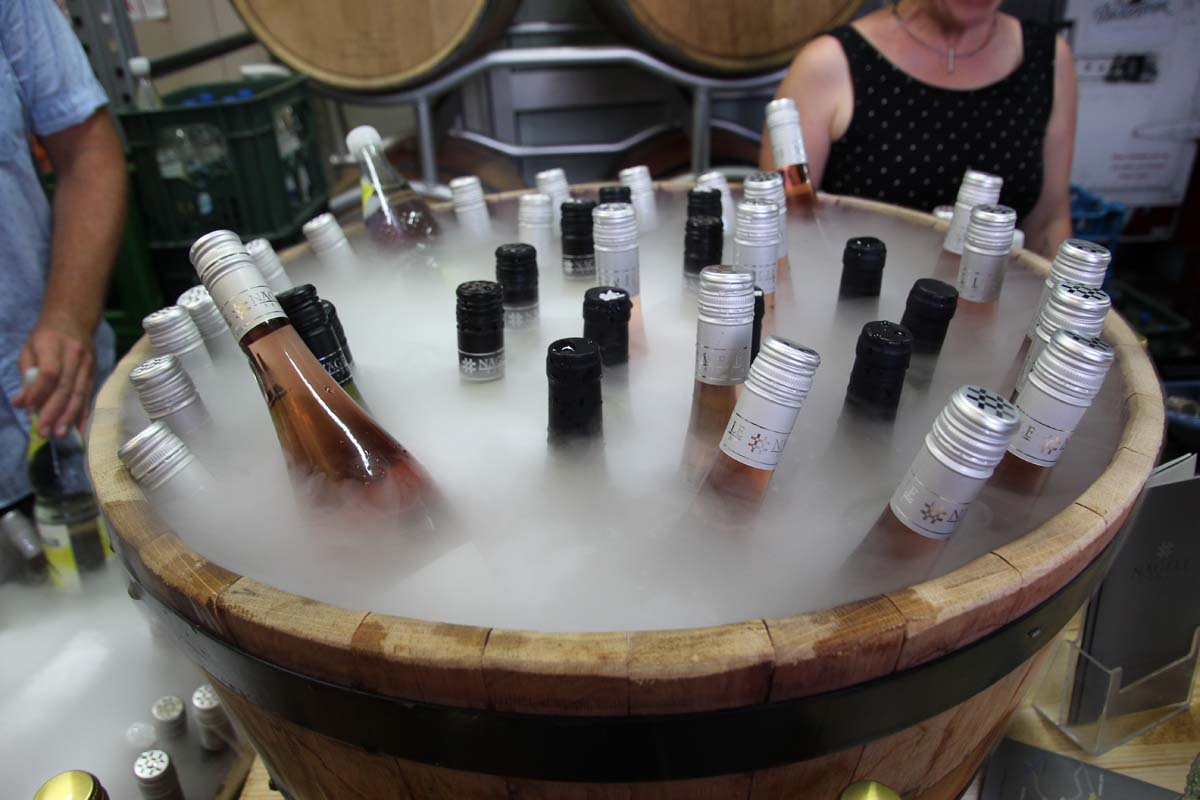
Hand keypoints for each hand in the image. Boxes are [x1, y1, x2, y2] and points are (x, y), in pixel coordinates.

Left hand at [11, 315, 95, 437]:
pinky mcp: (95, 373)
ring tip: (59, 434)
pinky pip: (88, 395)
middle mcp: (74, 355)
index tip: (29, 409)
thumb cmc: (46, 335)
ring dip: (69, 416)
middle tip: (44, 432)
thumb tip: (21, 403)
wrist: (74, 319)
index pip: (49, 373)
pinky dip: (83, 413)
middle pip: (65, 387)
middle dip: (54, 411)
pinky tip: (79, 429)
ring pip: (79, 393)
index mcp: (53, 345)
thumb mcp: (29, 349)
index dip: (40, 392)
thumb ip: (26, 375)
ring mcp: (88, 364)